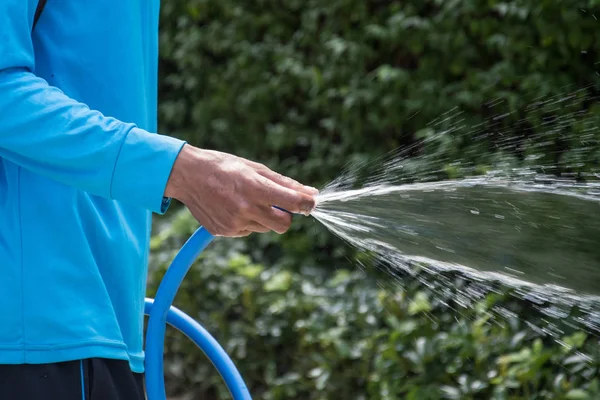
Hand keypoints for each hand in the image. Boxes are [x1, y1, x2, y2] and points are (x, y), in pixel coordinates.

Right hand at [164, 144, 317, 236]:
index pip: (292, 203)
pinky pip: (247, 231)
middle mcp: (245, 209)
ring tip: (245, 199)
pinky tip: (232, 207)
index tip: (312, 203)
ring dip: (263, 217)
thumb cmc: (224, 167)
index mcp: (255, 188)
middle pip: (283, 225)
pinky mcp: (224, 232)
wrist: (187, 175)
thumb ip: (285, 183)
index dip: (307, 204)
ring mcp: (234, 223)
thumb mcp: (255, 168)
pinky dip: (246, 221)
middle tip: (276, 203)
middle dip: (286, 216)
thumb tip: (311, 193)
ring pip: (265, 228)